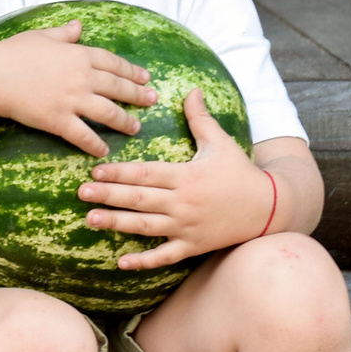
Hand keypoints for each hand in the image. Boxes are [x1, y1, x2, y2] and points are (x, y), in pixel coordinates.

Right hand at [0, 21, 158, 158]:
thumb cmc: (11, 54)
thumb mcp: (39, 36)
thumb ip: (62, 33)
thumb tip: (78, 25)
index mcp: (78, 53)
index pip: (113, 63)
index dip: (131, 71)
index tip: (145, 77)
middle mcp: (81, 76)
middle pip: (117, 87)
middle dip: (138, 95)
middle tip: (152, 100)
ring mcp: (71, 99)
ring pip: (108, 112)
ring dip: (124, 121)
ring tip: (135, 127)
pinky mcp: (58, 120)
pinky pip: (84, 135)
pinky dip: (96, 144)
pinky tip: (104, 150)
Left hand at [75, 89, 273, 266]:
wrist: (269, 208)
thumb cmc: (241, 173)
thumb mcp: (221, 143)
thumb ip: (200, 118)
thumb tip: (191, 88)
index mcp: (186, 175)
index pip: (145, 173)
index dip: (119, 172)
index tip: (95, 170)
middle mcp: (183, 202)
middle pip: (139, 198)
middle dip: (108, 195)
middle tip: (81, 193)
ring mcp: (186, 226)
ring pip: (145, 226)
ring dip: (117, 223)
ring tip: (90, 220)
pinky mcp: (193, 245)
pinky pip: (165, 256)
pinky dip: (144, 261)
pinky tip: (121, 263)